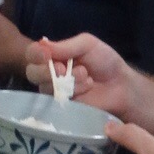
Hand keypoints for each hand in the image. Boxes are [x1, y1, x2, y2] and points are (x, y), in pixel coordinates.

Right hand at [22, 35, 136, 118]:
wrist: (122, 85)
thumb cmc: (105, 61)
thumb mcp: (88, 44)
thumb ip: (66, 45)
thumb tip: (42, 45)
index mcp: (53, 56)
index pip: (32, 53)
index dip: (35, 54)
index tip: (46, 55)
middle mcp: (50, 74)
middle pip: (32, 73)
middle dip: (47, 70)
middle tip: (64, 68)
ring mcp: (55, 92)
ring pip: (46, 87)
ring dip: (68, 80)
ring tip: (87, 77)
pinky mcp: (64, 108)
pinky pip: (59, 101)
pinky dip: (74, 92)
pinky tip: (87, 89)